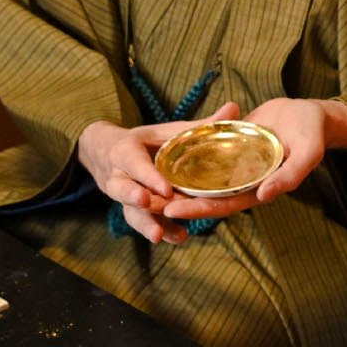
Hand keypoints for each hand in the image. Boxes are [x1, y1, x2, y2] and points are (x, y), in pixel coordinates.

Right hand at [77, 102, 242, 245]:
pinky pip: (141, 223)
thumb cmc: (149, 140)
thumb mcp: (169, 130)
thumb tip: (234, 107)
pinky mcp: (131, 210)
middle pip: (122, 189)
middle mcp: (119, 175)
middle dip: (134, 198)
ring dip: (145, 224)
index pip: (135, 163)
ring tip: (160, 236)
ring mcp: (123, 195)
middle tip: (149, 205)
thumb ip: (200, 125)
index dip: (148, 175)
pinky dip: (160, 231)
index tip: (165, 188)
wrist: (112, 153)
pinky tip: (179, 238)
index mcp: (126, 151)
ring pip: (129, 212)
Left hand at [158, 96, 346, 223]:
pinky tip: (161, 155)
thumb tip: (263, 197)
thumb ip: (289, 176)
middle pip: (205, 195)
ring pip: (200, 178)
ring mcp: (235, 165)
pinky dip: (185, 159)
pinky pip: (205, 155)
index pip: (224, 204)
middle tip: (144, 201)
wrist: (312, 113)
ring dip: (175, 182)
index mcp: (259, 189)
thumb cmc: (313, 133)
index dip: (198, 208)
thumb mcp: (308, 153)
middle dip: (176, 200)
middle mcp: (243, 182)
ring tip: (143, 182)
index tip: (171, 209)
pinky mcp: (230, 147)